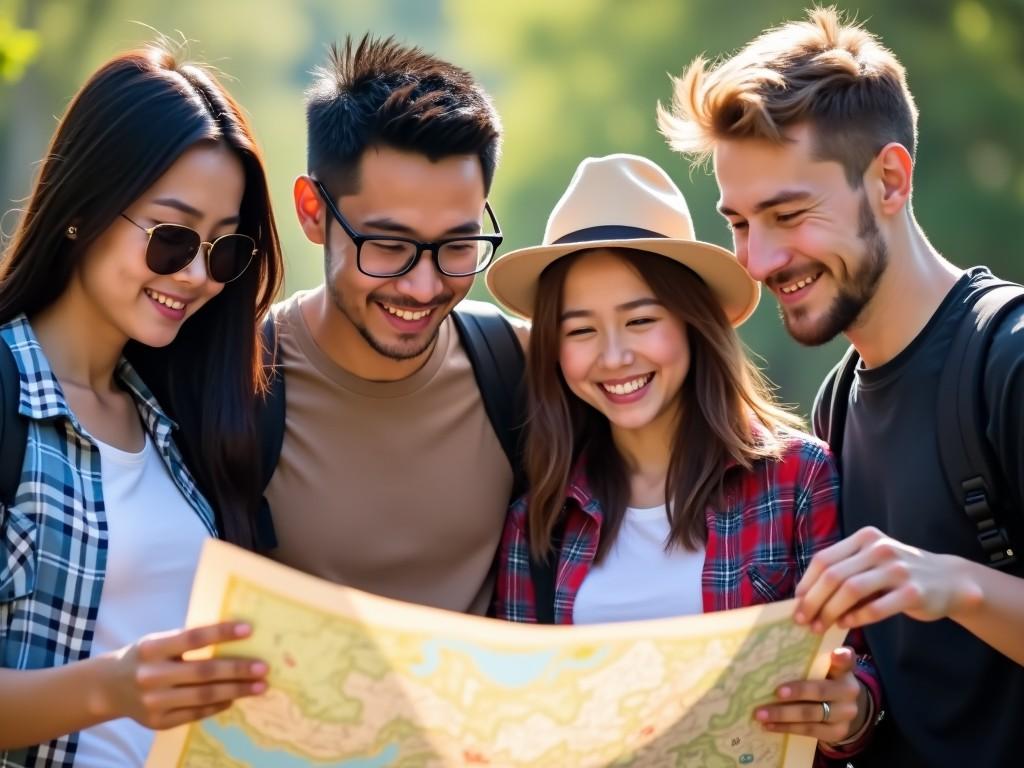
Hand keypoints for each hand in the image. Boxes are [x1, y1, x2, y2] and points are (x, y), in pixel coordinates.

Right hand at [100, 621, 268, 728]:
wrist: (109, 687)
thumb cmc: (146, 657)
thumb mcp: (160, 641)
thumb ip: (189, 641)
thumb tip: (236, 637)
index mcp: (152, 647)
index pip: (193, 638)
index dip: (221, 633)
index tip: (249, 629)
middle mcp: (151, 675)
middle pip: (203, 672)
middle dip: (237, 669)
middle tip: (263, 667)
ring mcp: (153, 701)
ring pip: (203, 696)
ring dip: (236, 691)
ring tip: (259, 686)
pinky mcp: (157, 722)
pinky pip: (195, 713)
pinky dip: (218, 706)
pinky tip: (234, 699)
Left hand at [753, 647, 866, 743]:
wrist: (841, 708)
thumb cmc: (822, 680)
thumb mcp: (822, 666)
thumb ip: (812, 657)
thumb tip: (778, 647)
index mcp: (844, 670)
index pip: (846, 660)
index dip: (841, 658)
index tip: (835, 654)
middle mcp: (850, 691)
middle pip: (821, 691)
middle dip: (798, 692)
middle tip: (775, 692)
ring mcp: (845, 714)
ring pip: (811, 715)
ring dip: (783, 714)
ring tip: (761, 714)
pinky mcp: (837, 733)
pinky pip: (809, 731)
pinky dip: (787, 728)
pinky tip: (769, 725)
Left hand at [792, 526, 981, 631]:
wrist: (950, 581)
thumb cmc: (899, 574)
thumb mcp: (872, 562)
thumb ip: (845, 572)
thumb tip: (806, 598)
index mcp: (865, 538)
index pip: (824, 559)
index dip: (807, 583)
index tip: (796, 603)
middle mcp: (879, 549)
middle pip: (833, 575)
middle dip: (813, 600)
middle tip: (803, 621)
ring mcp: (898, 569)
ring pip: (850, 590)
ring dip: (830, 611)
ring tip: (820, 627)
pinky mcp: (913, 592)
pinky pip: (876, 608)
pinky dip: (856, 618)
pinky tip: (846, 625)